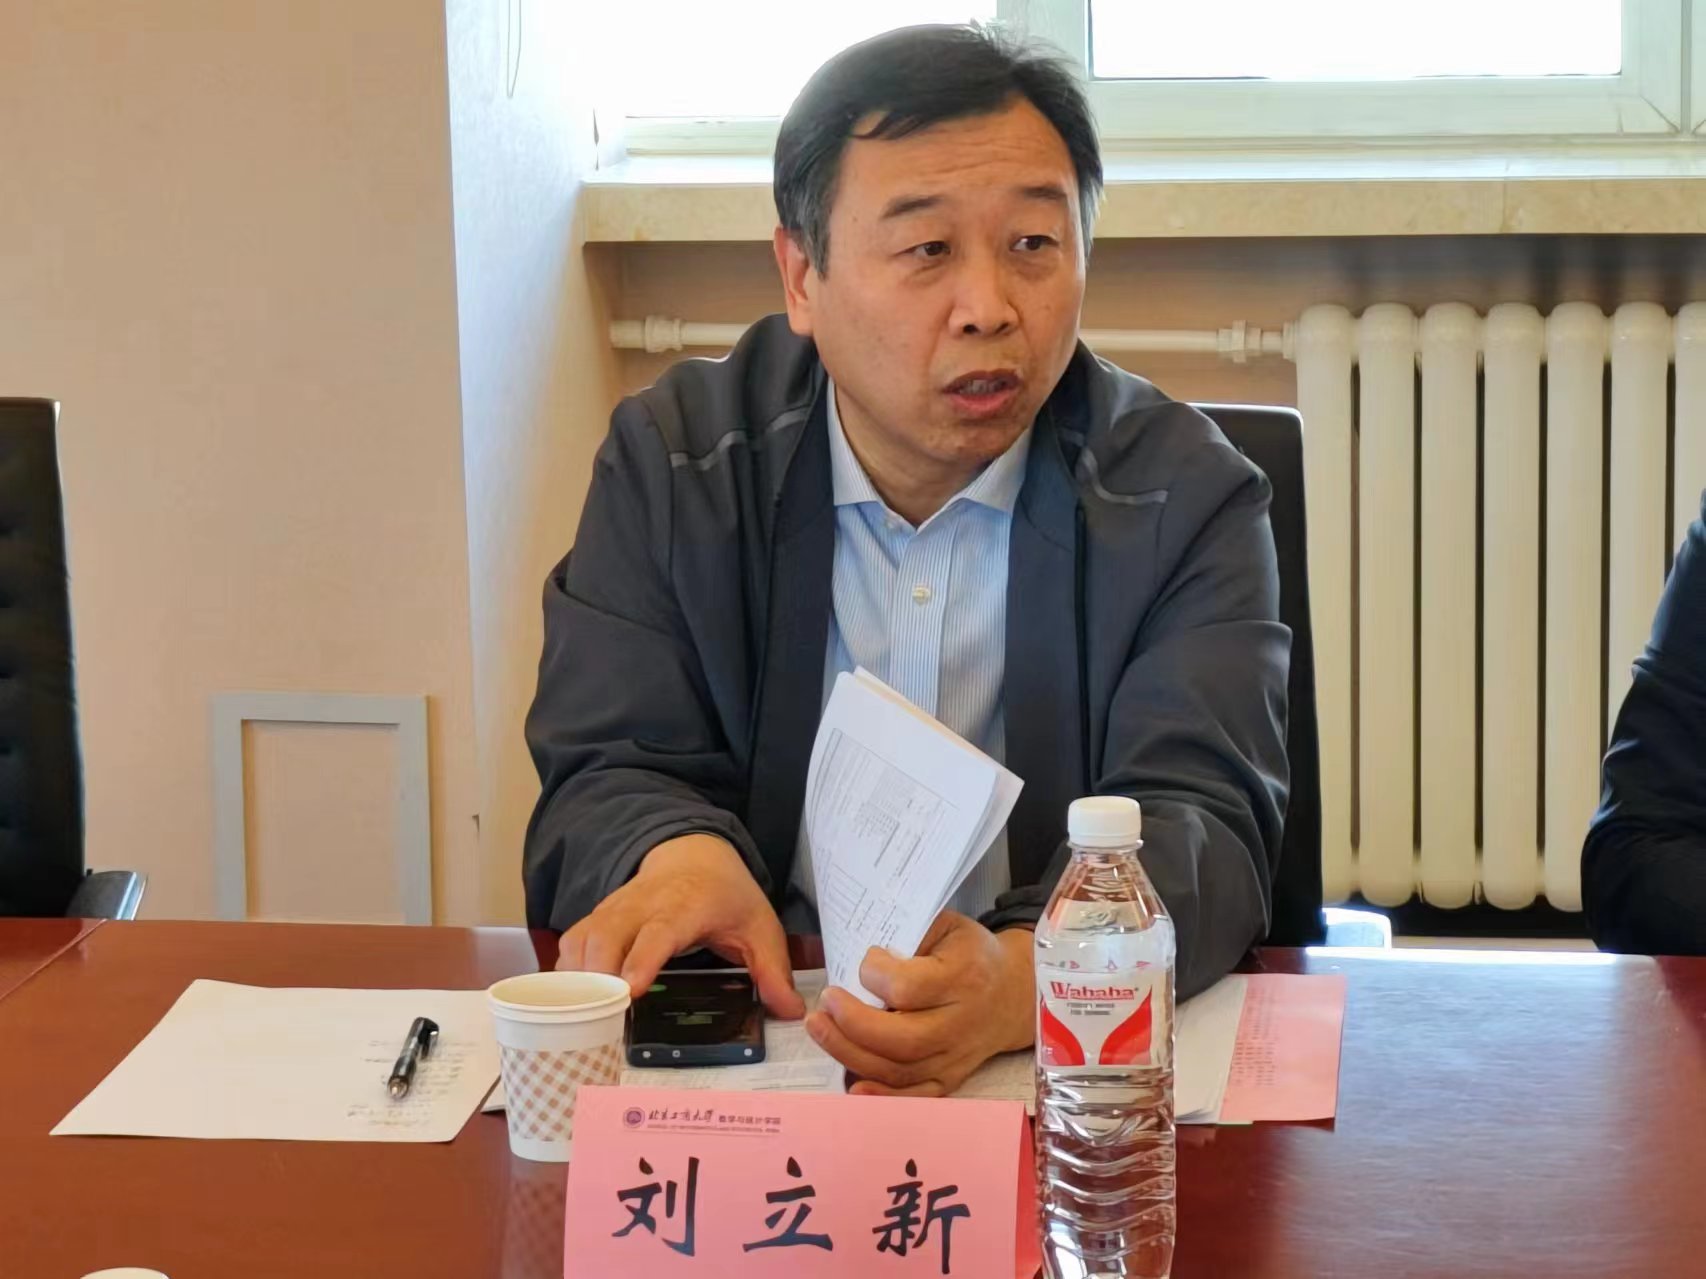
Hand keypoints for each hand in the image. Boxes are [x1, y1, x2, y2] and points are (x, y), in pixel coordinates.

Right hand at [556, 833, 804, 1018]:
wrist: (695, 855)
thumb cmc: (727, 896)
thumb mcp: (759, 928)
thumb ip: (773, 970)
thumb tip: (790, 1012)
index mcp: (686, 906)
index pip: (658, 932)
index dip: (641, 960)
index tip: (630, 990)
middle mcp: (644, 904)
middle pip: (608, 934)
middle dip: (598, 974)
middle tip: (599, 1016)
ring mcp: (617, 908)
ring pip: (584, 937)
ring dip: (577, 975)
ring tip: (579, 1016)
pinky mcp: (600, 916)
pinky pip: (573, 940)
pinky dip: (567, 968)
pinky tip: (571, 999)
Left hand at [805, 911, 1033, 1095]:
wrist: (1013, 993)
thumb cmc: (970, 953)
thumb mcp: (947, 925)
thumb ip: (910, 932)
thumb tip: (863, 951)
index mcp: (963, 977)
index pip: (909, 987)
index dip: (876, 974)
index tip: (866, 960)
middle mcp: (961, 1023)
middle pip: (902, 1038)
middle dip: (853, 1023)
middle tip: (825, 1001)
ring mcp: (956, 1057)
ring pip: (900, 1069)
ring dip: (851, 1053)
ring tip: (820, 1028)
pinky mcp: (950, 1078)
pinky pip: (914, 1097)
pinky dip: (881, 1096)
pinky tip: (851, 1083)